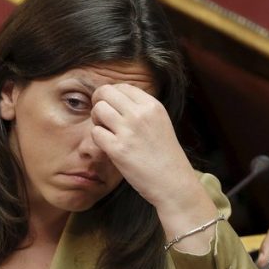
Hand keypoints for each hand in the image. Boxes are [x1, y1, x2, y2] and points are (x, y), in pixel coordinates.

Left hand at [90, 83, 217, 251]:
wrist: (173, 182)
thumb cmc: (164, 155)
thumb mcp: (159, 123)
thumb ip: (140, 110)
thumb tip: (114, 100)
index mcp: (153, 105)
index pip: (122, 86)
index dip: (112, 97)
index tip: (113, 110)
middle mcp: (141, 114)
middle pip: (105, 92)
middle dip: (99, 104)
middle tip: (103, 119)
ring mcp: (129, 131)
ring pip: (98, 109)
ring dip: (96, 120)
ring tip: (106, 132)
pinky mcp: (118, 149)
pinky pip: (95, 132)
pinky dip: (97, 139)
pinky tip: (107, 146)